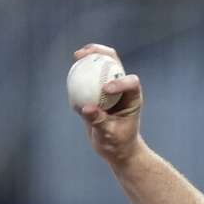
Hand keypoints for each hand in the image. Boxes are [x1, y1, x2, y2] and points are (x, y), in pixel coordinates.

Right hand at [73, 44, 143, 163]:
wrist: (116, 149)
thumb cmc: (118, 143)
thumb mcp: (108, 135)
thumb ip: (98, 121)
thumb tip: (85, 108)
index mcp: (132, 99)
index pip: (131, 82)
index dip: (120, 81)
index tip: (105, 89)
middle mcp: (122, 90)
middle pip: (116, 65)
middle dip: (104, 55)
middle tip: (87, 54)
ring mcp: (110, 89)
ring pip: (103, 67)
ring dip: (91, 57)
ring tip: (77, 55)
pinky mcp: (97, 93)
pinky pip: (89, 78)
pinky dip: (81, 72)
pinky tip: (71, 69)